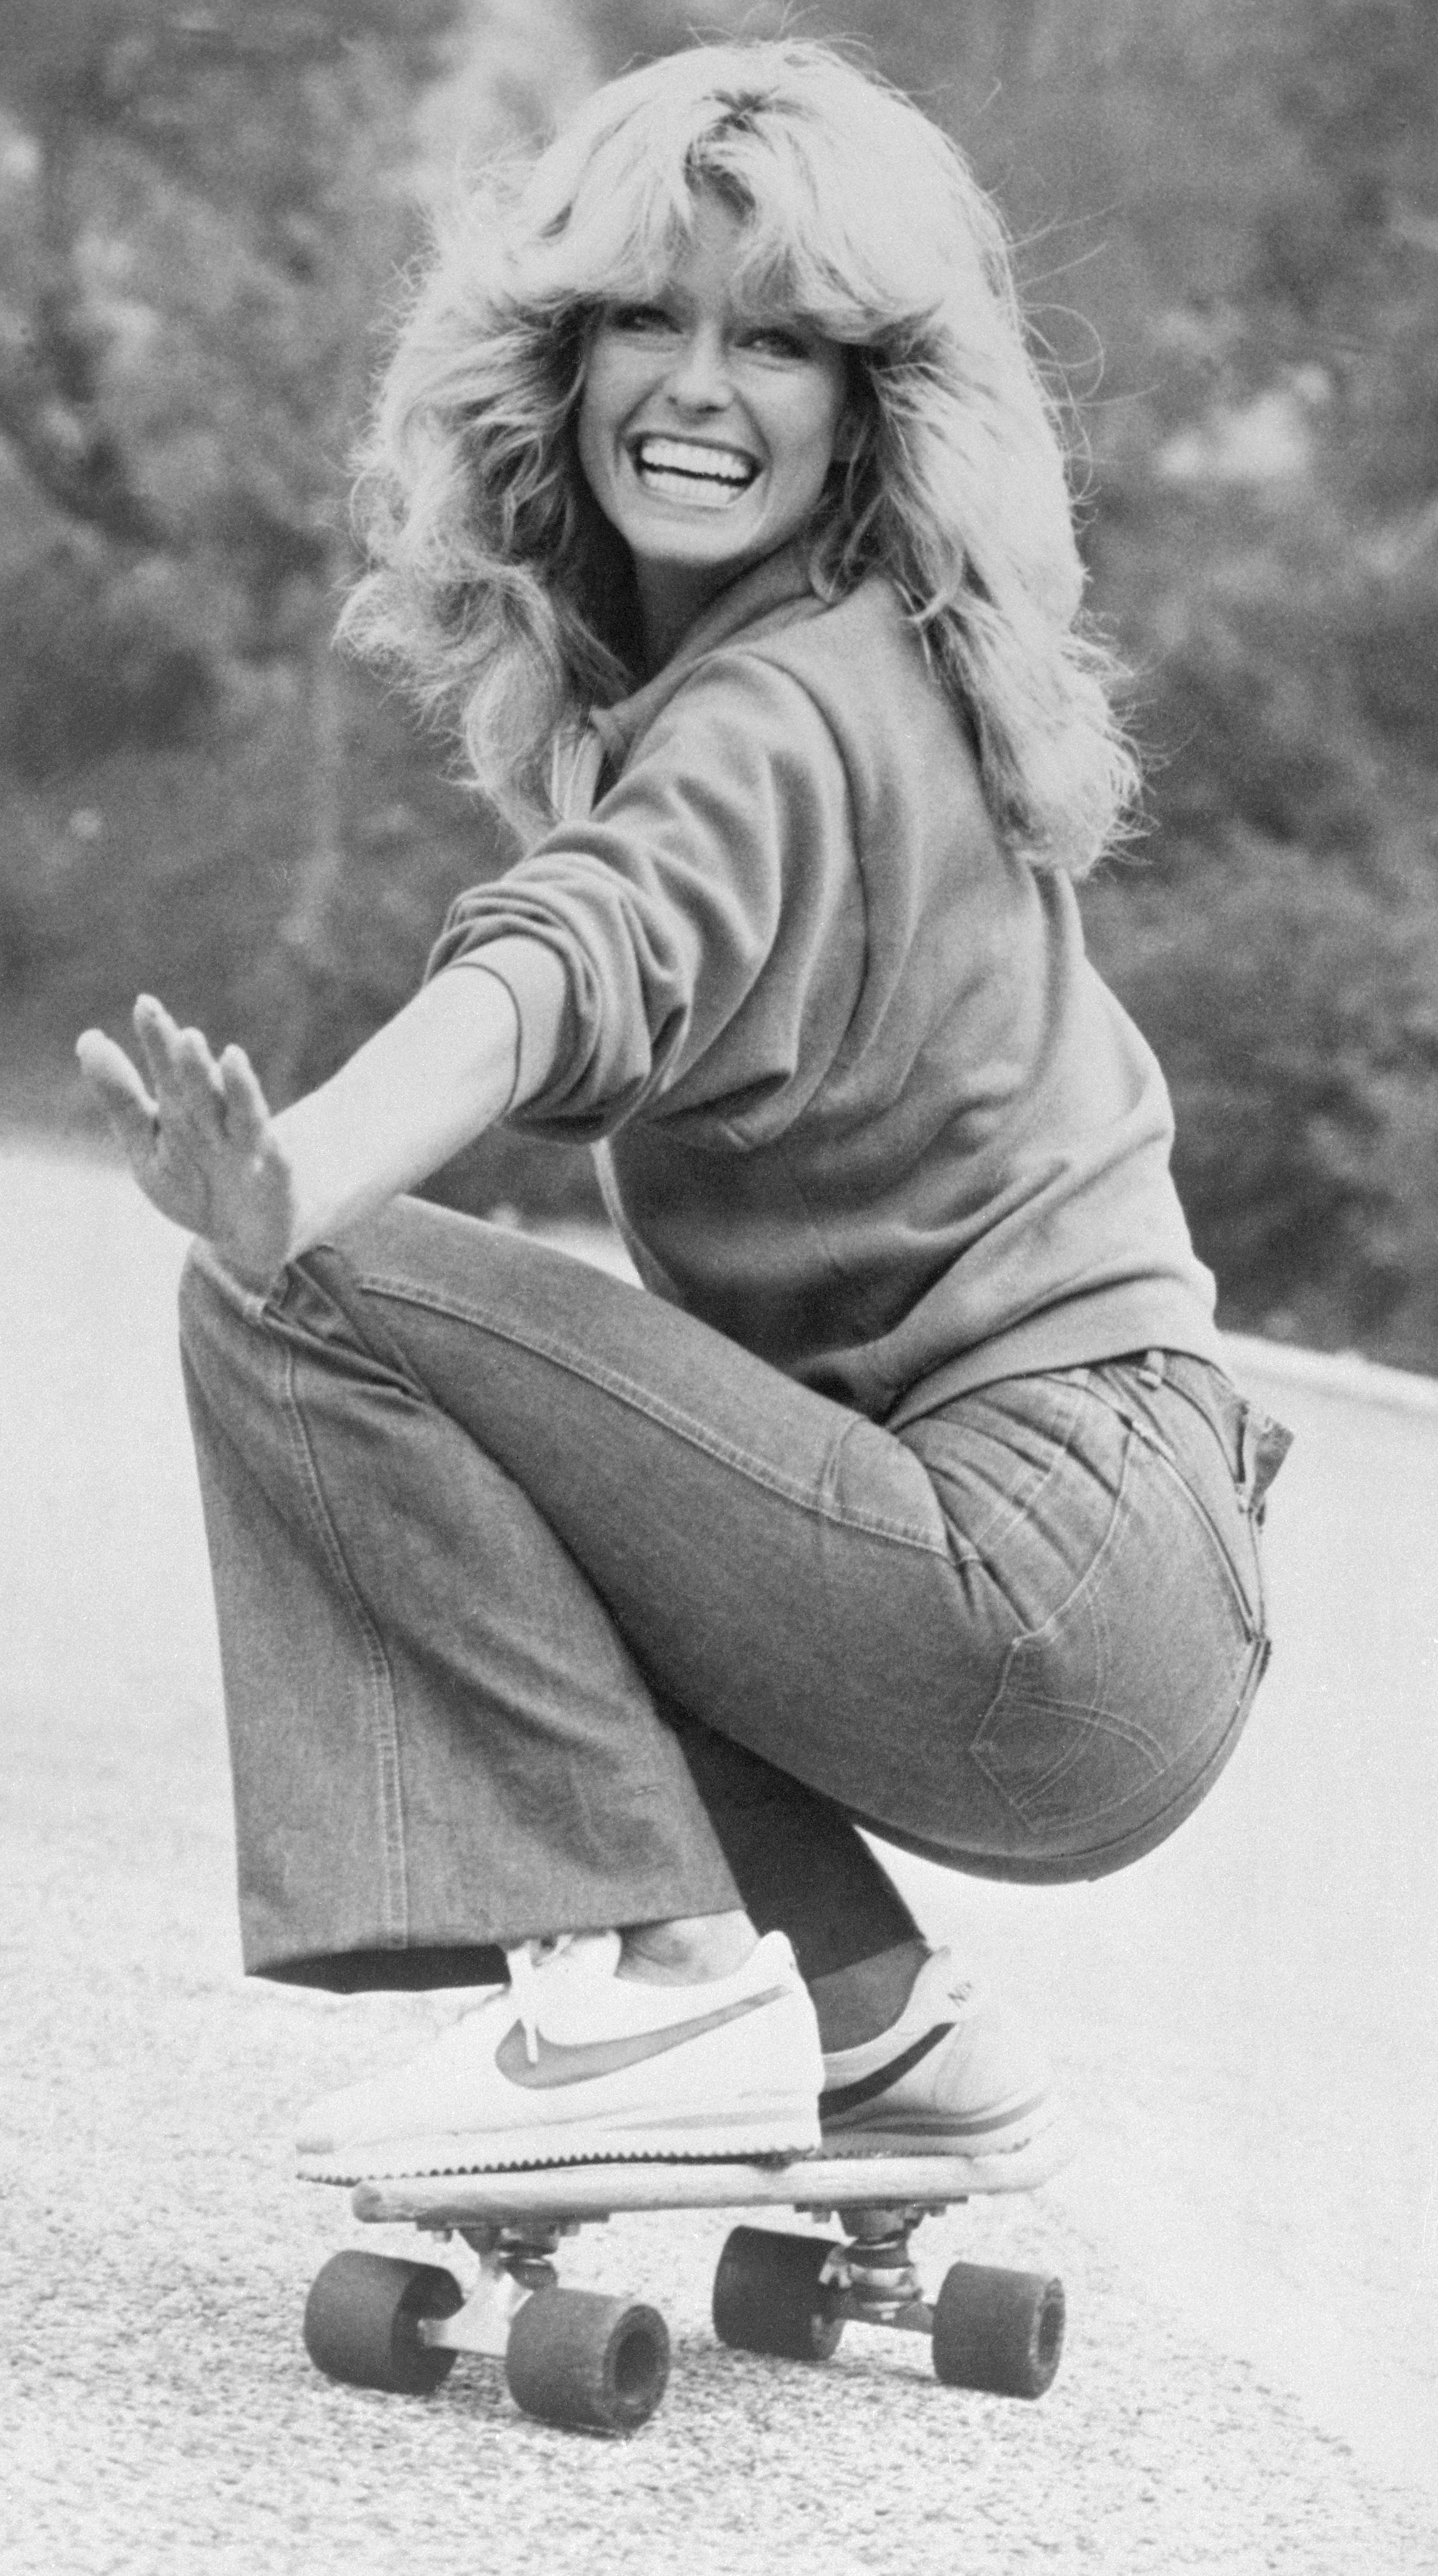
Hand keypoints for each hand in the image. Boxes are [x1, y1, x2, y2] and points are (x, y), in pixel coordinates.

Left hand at [75, 996, 296, 1287]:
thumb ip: (121, 1097)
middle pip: (202, 1090)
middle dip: (193, 1065)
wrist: (244, 1237)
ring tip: (232, 1058)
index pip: (168, 1070)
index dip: (157, 1040)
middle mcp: (218, 1123)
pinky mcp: (277, 1183)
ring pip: (243, 1116)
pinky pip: (277, 1169)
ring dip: (238, 1089)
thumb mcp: (149, 1146)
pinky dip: (275, 1156)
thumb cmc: (195, 1183)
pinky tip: (274, 1144)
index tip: (145, 1005)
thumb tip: (87, 1039)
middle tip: (184, 1035)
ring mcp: (249, 1151)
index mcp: (185, 1110)